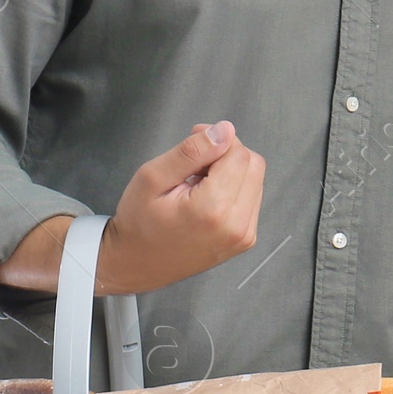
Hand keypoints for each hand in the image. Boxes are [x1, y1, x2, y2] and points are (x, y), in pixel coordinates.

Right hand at [97, 121, 265, 293]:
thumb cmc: (139, 222)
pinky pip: (252, 197)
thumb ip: (192, 151)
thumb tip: (225, 130)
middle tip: (194, 166)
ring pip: (255, 179)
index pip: (239, 153)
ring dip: (231, 172)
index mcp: (213, 209)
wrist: (137, 263)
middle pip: (253, 164)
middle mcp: (236, 225)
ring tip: (198, 184)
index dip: (217, 140)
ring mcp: (244, 235)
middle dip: (226, 155)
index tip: (194, 144)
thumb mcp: (153, 177)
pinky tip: (207, 197)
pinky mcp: (246, 239)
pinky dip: (233, 189)